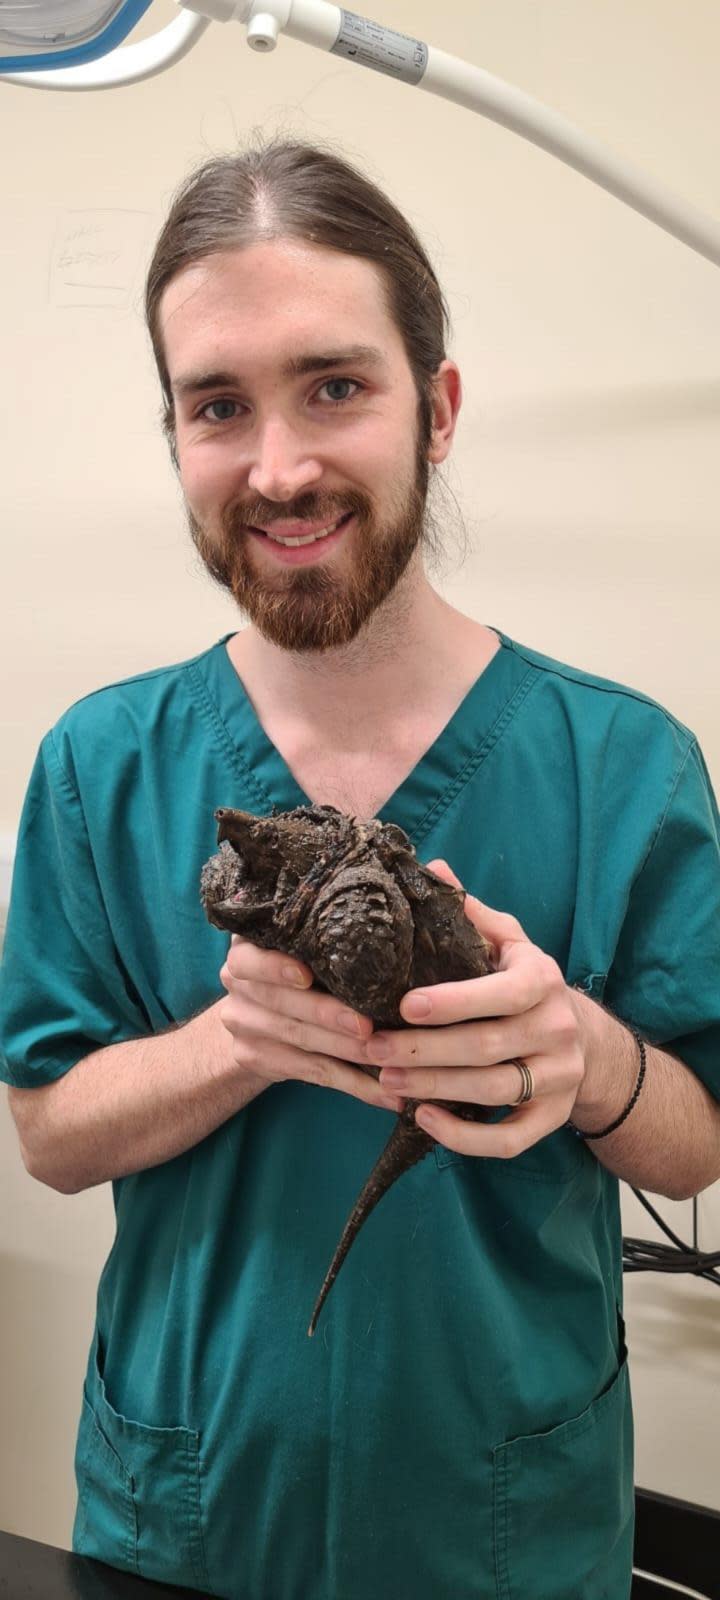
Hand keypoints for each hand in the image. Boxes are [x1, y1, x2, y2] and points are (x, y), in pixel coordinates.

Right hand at [218, 936, 404, 1113]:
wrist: (252, 1016)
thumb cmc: (292, 972)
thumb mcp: (293, 951)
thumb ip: (319, 949)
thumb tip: (387, 949)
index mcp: (245, 952)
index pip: (249, 960)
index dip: (276, 968)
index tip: (306, 976)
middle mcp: (237, 987)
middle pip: (282, 1002)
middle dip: (327, 1015)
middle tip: (367, 1026)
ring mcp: (243, 1025)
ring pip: (300, 1039)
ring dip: (347, 1052)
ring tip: (386, 1059)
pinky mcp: (256, 1058)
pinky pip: (311, 1071)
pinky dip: (352, 1082)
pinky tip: (383, 1092)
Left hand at [363, 860, 585, 1156]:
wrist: (583, 1040)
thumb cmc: (523, 983)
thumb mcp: (506, 942)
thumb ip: (469, 914)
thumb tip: (431, 869)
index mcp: (542, 979)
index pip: (502, 992)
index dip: (453, 1001)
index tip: (404, 1004)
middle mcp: (557, 1029)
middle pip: (486, 1047)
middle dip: (423, 1049)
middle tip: (372, 1046)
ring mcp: (558, 1078)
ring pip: (492, 1092)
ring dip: (434, 1088)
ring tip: (385, 1078)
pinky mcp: (552, 1119)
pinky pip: (508, 1140)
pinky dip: (464, 1138)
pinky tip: (424, 1119)